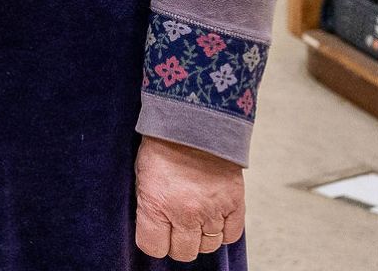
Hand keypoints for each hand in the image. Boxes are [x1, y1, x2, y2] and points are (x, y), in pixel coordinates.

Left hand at [134, 135, 244, 260]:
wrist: (193, 124)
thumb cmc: (162, 148)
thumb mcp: (142, 177)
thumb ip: (149, 207)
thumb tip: (155, 230)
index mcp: (156, 206)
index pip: (154, 247)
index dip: (154, 241)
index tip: (156, 234)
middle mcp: (185, 213)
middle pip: (183, 252)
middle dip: (177, 243)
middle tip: (176, 228)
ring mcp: (212, 210)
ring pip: (207, 246)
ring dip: (200, 236)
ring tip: (195, 219)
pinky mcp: (235, 204)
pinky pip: (230, 235)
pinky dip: (222, 231)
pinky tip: (213, 218)